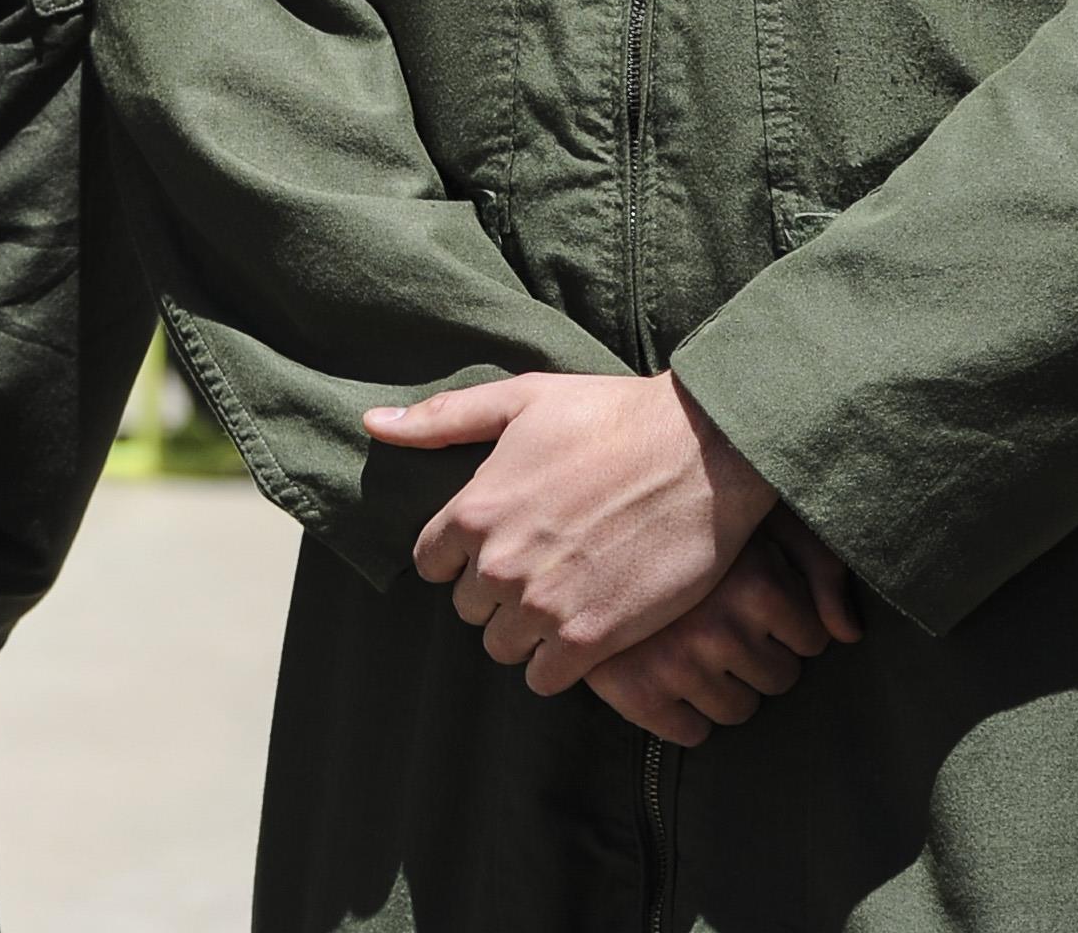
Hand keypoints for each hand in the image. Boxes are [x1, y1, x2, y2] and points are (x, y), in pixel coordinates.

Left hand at [363, 372, 780, 693]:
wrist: (704, 451)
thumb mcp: (522, 399)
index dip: (464, 552)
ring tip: (567, 594)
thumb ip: (442, 420)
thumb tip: (373, 426)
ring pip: (502, 647)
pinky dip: (559, 663)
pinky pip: (544, 679)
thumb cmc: (612, 416)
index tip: (504, 537)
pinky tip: (586, 627)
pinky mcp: (591, 639)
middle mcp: (499, 564)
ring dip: (527, 629)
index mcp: (474, 509)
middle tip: (546, 562)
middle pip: (468, 607)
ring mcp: (543, 607)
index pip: (431, 562)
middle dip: (498, 590)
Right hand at [582, 518, 862, 743]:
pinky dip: (687, 717)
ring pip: (740, 711)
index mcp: (756, 582)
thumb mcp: (761, 519)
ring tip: (696, 646)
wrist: (583, 525)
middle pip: (780, 680)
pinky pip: (692, 734)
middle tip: (723, 624)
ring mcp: (675, 664)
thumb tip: (849, 634)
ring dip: (727, 687)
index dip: (787, 624)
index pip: (811, 641)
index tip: (755, 601)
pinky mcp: (636, 693)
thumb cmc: (685, 517)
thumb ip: (819, 566)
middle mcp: (719, 627)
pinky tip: (671, 676)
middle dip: (761, 657)